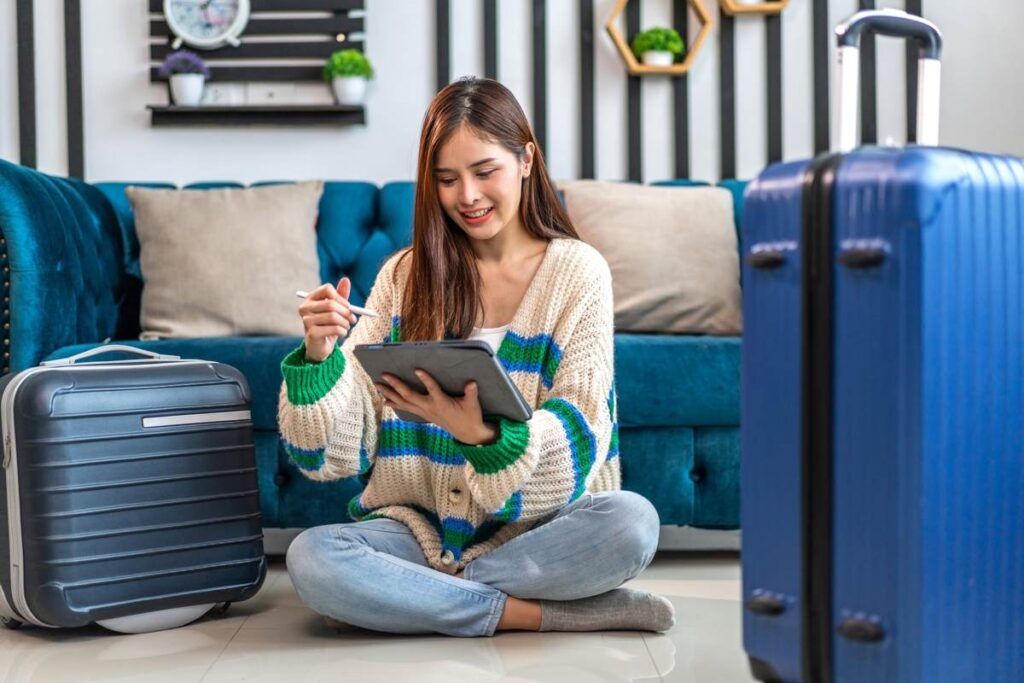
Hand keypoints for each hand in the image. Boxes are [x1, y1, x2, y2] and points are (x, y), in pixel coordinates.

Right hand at [299, 277, 358, 362]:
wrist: (320, 346)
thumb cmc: (328, 325)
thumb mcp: (336, 309)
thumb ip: (340, 295)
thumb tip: (345, 279)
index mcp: (310, 298)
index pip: (327, 289)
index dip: (341, 298)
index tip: (348, 307)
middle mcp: (305, 308)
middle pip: (331, 303)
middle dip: (346, 312)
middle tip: (352, 319)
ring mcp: (306, 321)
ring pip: (333, 316)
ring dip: (345, 323)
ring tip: (346, 327)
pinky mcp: (311, 333)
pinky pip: (334, 328)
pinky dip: (342, 332)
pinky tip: (342, 334)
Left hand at [376, 369, 497, 444]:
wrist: (466, 433)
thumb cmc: (470, 416)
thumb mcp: (472, 404)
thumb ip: (471, 393)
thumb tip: (472, 383)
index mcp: (442, 403)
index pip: (432, 389)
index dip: (425, 380)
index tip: (417, 369)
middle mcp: (429, 408)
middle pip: (409, 396)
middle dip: (396, 385)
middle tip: (385, 375)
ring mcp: (424, 412)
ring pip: (404, 402)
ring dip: (390, 394)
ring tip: (378, 385)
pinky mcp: (423, 414)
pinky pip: (405, 408)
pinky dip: (395, 404)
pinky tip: (385, 400)